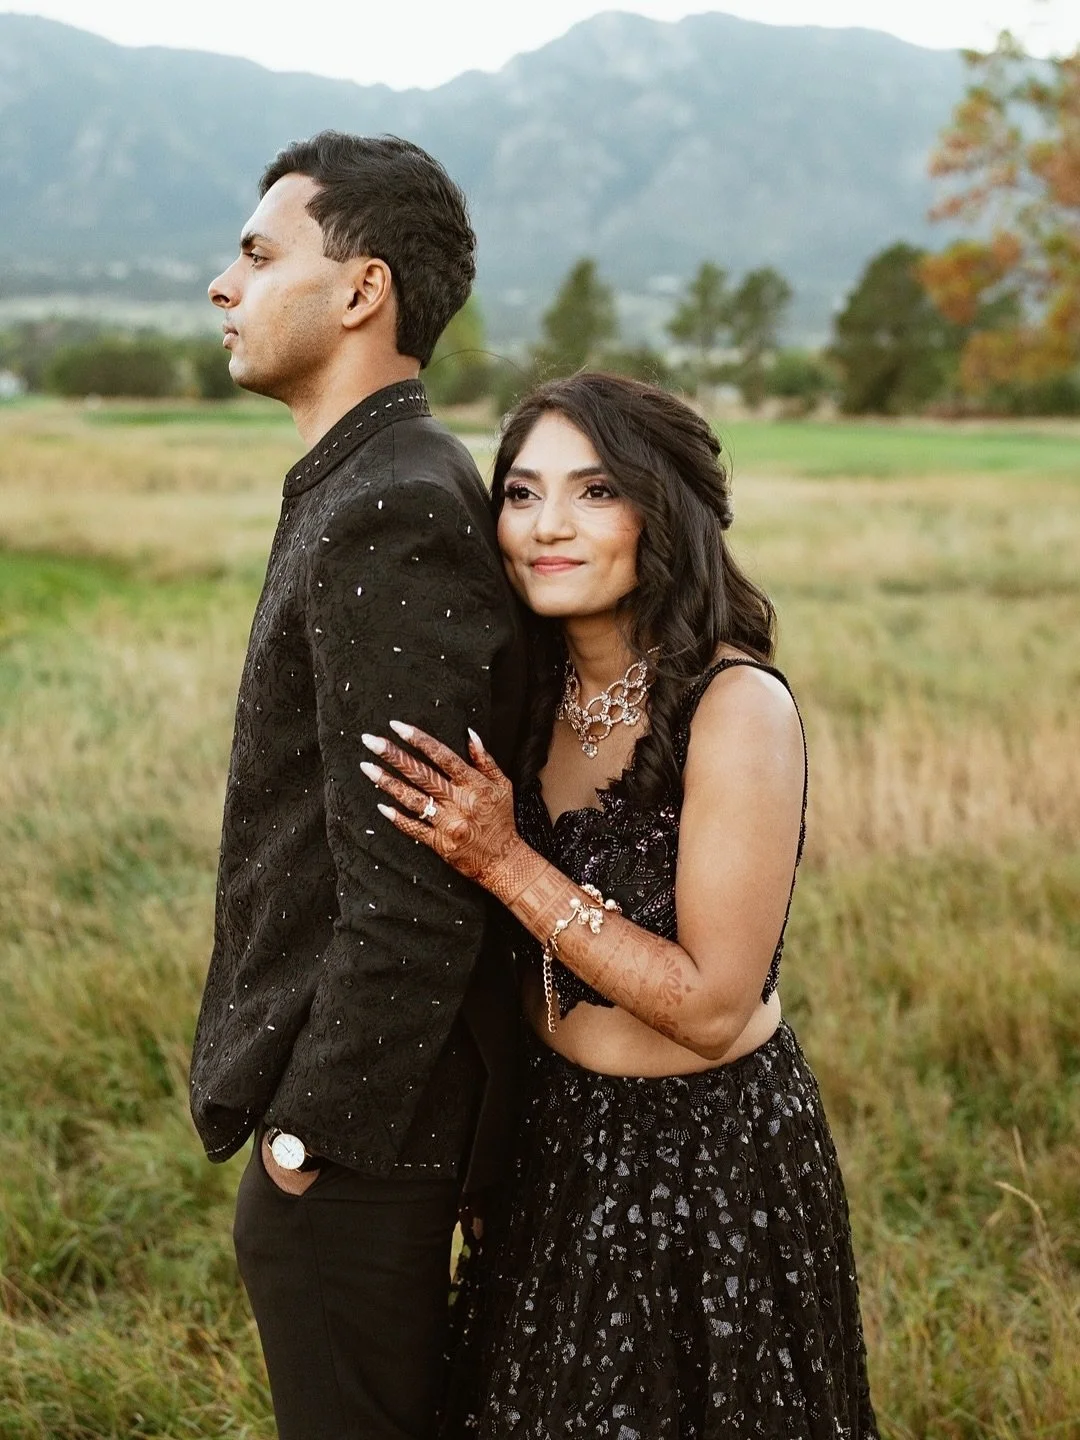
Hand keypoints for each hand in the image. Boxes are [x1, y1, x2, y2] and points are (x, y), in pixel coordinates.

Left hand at [360, 722, 522, 890]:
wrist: (503, 860)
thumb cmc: (501, 819)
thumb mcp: (501, 785)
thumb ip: (484, 759)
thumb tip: (470, 733)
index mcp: (474, 785)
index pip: (443, 757)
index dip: (419, 740)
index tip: (397, 727)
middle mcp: (459, 802)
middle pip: (422, 775)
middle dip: (394, 756)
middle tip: (371, 741)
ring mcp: (447, 824)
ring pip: (413, 800)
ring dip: (388, 782)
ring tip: (367, 767)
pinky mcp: (439, 843)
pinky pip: (414, 829)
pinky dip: (397, 818)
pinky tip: (380, 806)